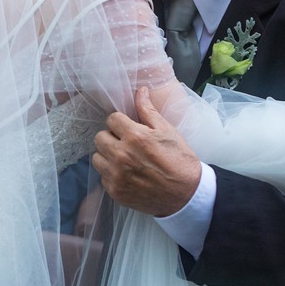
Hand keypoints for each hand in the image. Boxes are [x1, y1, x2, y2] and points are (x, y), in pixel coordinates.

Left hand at [92, 87, 201, 216]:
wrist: (187, 194)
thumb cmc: (180, 160)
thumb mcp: (167, 131)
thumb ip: (148, 111)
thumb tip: (140, 90)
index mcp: (135, 137)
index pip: (112, 119)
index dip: (121, 122)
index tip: (128, 128)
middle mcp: (122, 156)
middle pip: (100, 137)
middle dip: (112, 137)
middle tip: (126, 143)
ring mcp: (117, 175)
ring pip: (97, 157)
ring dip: (108, 156)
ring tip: (124, 159)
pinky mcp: (115, 191)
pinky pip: (102, 176)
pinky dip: (112, 174)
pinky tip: (127, 174)